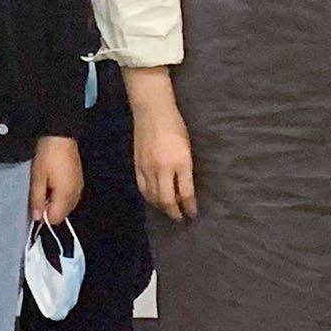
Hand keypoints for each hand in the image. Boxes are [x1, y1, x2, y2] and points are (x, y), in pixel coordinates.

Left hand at [28, 134, 83, 225]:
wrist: (60, 134)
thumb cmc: (48, 155)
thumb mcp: (37, 178)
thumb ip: (37, 199)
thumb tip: (36, 217)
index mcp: (66, 195)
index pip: (55, 219)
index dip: (42, 214)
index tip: (35, 204)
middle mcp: (76, 194)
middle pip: (62, 213)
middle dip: (49, 208)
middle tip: (39, 192)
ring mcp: (79, 186)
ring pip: (66, 205)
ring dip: (55, 201)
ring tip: (45, 184)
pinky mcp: (79, 179)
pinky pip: (70, 195)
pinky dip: (61, 193)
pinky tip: (53, 181)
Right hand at [131, 99, 196, 220]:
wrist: (152, 111)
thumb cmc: (176, 126)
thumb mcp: (187, 148)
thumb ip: (186, 169)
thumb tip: (185, 189)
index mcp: (181, 162)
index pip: (186, 193)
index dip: (190, 207)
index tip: (193, 214)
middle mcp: (164, 168)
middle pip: (167, 199)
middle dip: (174, 212)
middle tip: (180, 218)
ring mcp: (148, 168)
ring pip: (153, 196)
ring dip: (161, 207)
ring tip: (167, 210)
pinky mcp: (137, 165)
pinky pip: (142, 188)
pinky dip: (149, 197)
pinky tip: (153, 199)